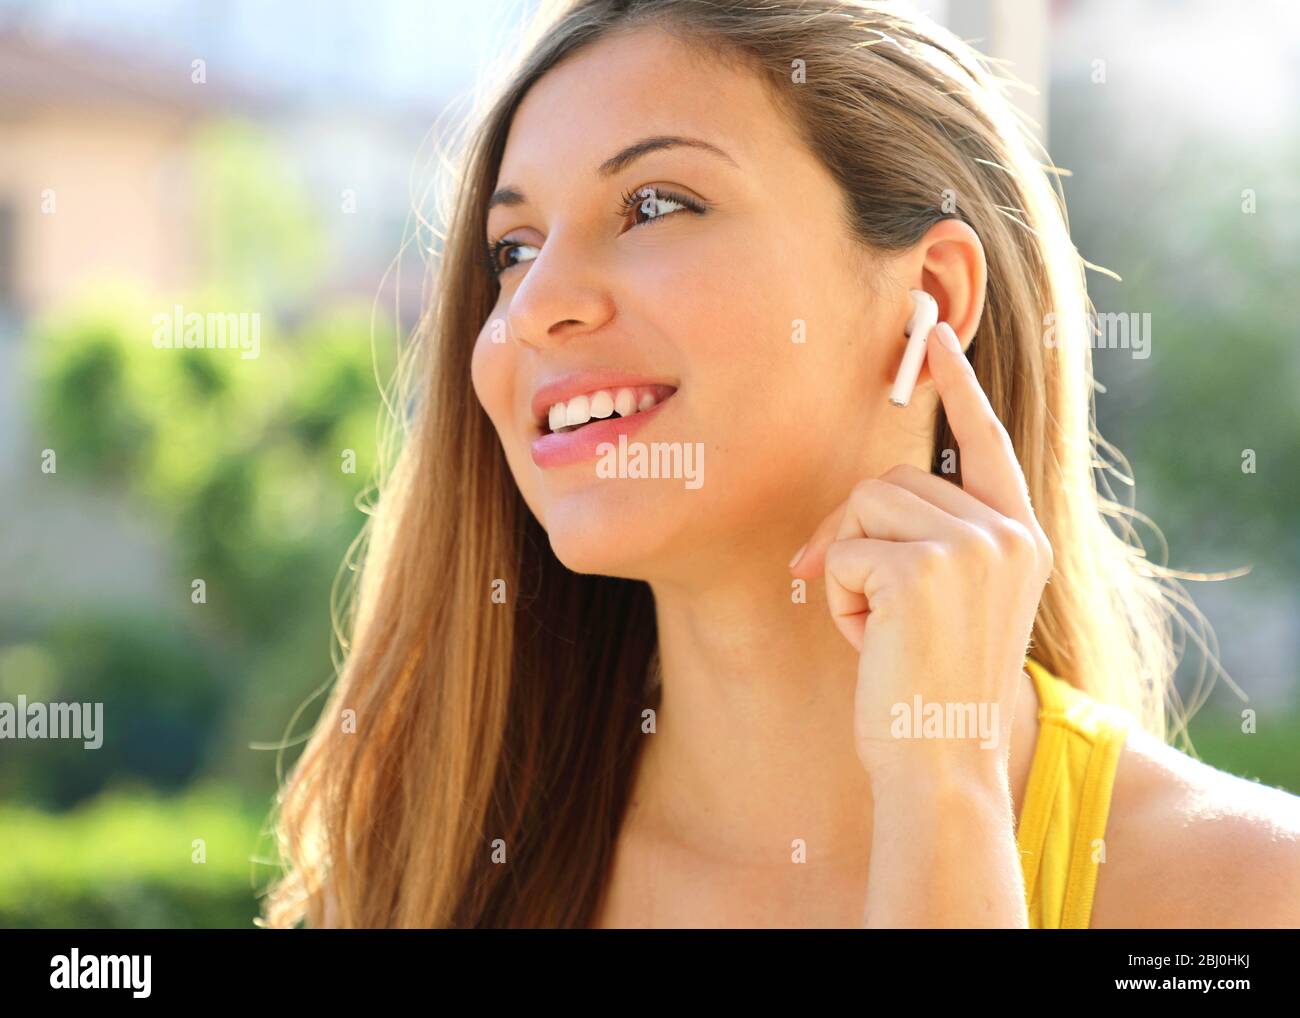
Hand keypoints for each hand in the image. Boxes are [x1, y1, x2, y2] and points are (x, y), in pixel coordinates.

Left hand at [789, 320, 1052, 787]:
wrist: (939, 760)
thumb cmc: (929, 687)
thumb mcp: (945, 602)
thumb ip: (927, 541)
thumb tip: (856, 506)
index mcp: (1019, 536)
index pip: (986, 442)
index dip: (958, 386)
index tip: (935, 335)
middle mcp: (1007, 532)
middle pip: (892, 479)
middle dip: (855, 535)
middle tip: (861, 604)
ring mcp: (973, 546)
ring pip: (863, 507)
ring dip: (849, 570)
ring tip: (880, 629)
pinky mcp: (926, 567)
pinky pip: (845, 550)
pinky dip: (839, 599)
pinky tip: (872, 643)